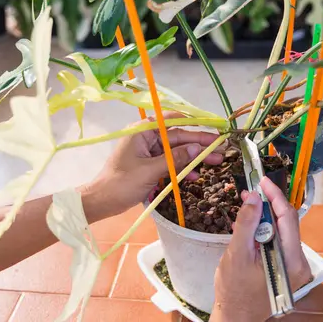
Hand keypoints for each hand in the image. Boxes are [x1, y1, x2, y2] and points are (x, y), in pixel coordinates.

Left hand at [82, 112, 225, 221]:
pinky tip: (196, 176)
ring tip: (216, 163)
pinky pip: (170, 162)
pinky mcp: (150, 164)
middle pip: (178, 137)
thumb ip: (174, 159)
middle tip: (221, 150)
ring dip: (194, 158)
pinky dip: (182, 168)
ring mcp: (148, 151)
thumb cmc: (121, 183)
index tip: (213, 128)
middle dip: (199, 145)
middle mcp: (147, 137)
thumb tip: (196, 149)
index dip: (195, 123)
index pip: (172, 120)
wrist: (101, 202)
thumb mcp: (150, 171)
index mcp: (143, 131)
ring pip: (176, 151)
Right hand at [211, 177, 310, 321]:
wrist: (237, 315)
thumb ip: (246, 223)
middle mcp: (299, 262)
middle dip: (268, 205)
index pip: (288, 218)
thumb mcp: (237, 254)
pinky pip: (278, 240)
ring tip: (246, 207)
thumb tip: (254, 197)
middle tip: (250, 192)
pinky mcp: (288, 266)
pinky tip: (249, 227)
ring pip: (282, 230)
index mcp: (291, 261)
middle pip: (287, 222)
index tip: (263, 181)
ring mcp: (295, 265)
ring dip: (264, 217)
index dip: (275, 196)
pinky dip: (264, 230)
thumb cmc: (235, 290)